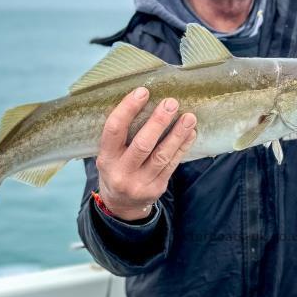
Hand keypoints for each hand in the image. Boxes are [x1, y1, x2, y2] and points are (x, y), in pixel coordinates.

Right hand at [96, 87, 196, 221]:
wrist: (121, 205)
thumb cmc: (116, 168)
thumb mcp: (109, 154)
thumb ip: (121, 135)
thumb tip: (144, 100)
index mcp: (106, 158)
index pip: (114, 130)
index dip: (128, 109)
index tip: (143, 91)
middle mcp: (121, 172)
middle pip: (142, 144)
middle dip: (158, 122)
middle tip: (171, 103)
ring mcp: (140, 183)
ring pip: (162, 156)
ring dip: (177, 135)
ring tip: (189, 117)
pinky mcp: (157, 188)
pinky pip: (172, 165)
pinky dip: (182, 147)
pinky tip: (190, 133)